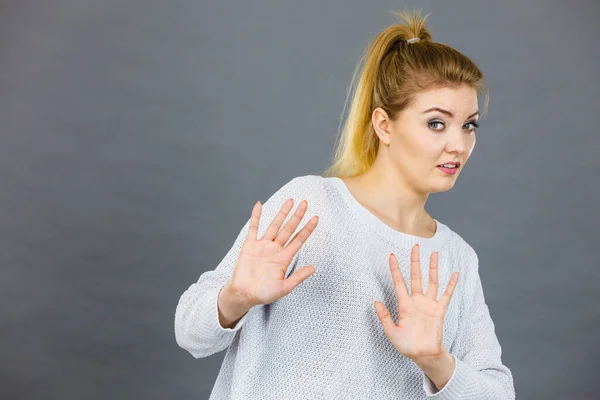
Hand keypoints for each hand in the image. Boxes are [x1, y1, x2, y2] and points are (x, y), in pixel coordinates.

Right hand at [229, 198, 318, 307]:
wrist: (244, 295)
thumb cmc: (263, 293)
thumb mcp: (284, 288)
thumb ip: (298, 277)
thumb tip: (313, 268)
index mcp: (284, 258)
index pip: (299, 240)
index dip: (307, 229)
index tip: (316, 218)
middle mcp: (275, 249)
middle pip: (289, 228)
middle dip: (297, 216)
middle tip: (305, 203)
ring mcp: (262, 246)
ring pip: (274, 225)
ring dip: (282, 213)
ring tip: (290, 201)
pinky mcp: (249, 245)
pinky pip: (253, 228)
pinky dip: (256, 216)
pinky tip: (259, 205)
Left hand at [374, 244, 458, 363]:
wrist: (423, 355)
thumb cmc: (406, 345)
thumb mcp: (391, 331)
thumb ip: (384, 316)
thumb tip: (375, 300)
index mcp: (404, 304)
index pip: (399, 282)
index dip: (395, 269)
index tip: (391, 255)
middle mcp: (416, 301)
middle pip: (416, 276)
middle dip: (415, 261)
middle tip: (415, 246)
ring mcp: (429, 304)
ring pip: (431, 281)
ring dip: (433, 267)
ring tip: (434, 253)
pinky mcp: (440, 310)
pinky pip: (447, 295)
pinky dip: (452, 284)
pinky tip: (456, 273)